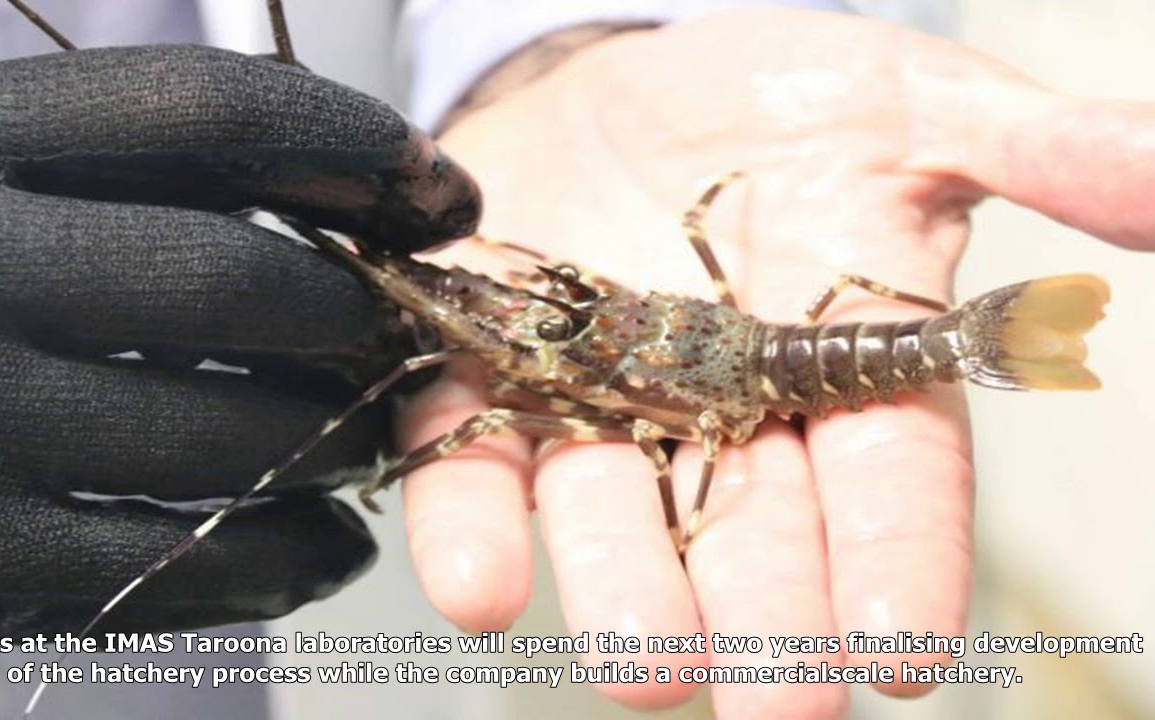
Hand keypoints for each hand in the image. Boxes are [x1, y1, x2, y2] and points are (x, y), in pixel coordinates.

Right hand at [0, 45, 477, 642]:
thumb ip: (63, 155)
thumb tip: (294, 184)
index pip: (210, 110)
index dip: (355, 139)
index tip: (438, 190)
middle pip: (238, 282)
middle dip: (354, 315)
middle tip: (402, 335)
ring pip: (223, 438)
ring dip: (334, 448)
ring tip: (377, 448)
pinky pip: (162, 565)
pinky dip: (274, 565)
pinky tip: (325, 553)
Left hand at [395, 8, 1154, 717]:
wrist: (615, 83)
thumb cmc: (775, 102)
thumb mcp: (914, 105)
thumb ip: (1035, 149)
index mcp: (840, 368)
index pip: (889, 481)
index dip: (902, 563)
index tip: (906, 650)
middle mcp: (723, 413)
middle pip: (755, 530)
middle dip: (769, 620)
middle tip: (782, 706)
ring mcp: (601, 403)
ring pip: (615, 514)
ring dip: (625, 591)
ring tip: (642, 669)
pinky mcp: (496, 380)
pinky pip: (476, 465)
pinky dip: (474, 526)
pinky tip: (478, 585)